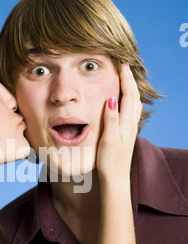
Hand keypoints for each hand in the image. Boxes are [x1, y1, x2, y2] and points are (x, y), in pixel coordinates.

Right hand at [97, 64, 142, 185]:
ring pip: (135, 104)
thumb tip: (112, 99)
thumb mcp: (108, 140)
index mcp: (126, 124)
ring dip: (131, 89)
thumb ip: (111, 119)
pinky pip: (132, 112)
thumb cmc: (109, 161)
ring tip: (125, 80)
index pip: (129, 96)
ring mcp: (130, 130)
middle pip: (135, 97)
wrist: (116, 178)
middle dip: (130, 81)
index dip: (126, 80)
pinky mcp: (127, 134)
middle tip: (124, 67)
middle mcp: (131, 125)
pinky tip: (125, 101)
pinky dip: (130, 100)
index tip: (122, 65)